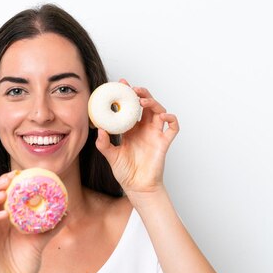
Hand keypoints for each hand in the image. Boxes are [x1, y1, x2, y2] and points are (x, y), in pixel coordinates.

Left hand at [95, 79, 178, 196]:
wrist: (137, 187)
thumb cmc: (125, 172)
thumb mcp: (110, 156)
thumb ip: (104, 144)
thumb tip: (99, 129)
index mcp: (131, 129)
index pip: (130, 108)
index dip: (128, 95)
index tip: (121, 84)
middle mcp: (144, 129)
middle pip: (147, 105)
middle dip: (142, 94)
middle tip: (133, 90)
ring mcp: (155, 135)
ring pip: (160, 112)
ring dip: (153, 103)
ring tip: (143, 101)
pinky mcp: (164, 143)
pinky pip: (173, 128)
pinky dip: (172, 120)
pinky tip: (164, 116)